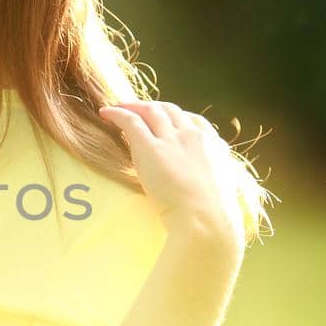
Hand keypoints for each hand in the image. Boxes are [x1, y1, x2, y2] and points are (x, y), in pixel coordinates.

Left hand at [98, 100, 244, 249]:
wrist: (204, 218)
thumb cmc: (212, 216)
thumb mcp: (220, 191)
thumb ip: (211, 180)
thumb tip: (206, 188)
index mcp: (213, 146)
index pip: (194, 121)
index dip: (177, 118)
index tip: (166, 120)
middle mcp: (192, 136)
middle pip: (171, 111)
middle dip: (153, 107)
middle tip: (138, 109)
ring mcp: (171, 139)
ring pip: (150, 111)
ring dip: (133, 106)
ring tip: (118, 107)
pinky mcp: (150, 147)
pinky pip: (131, 121)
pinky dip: (118, 113)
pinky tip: (105, 113)